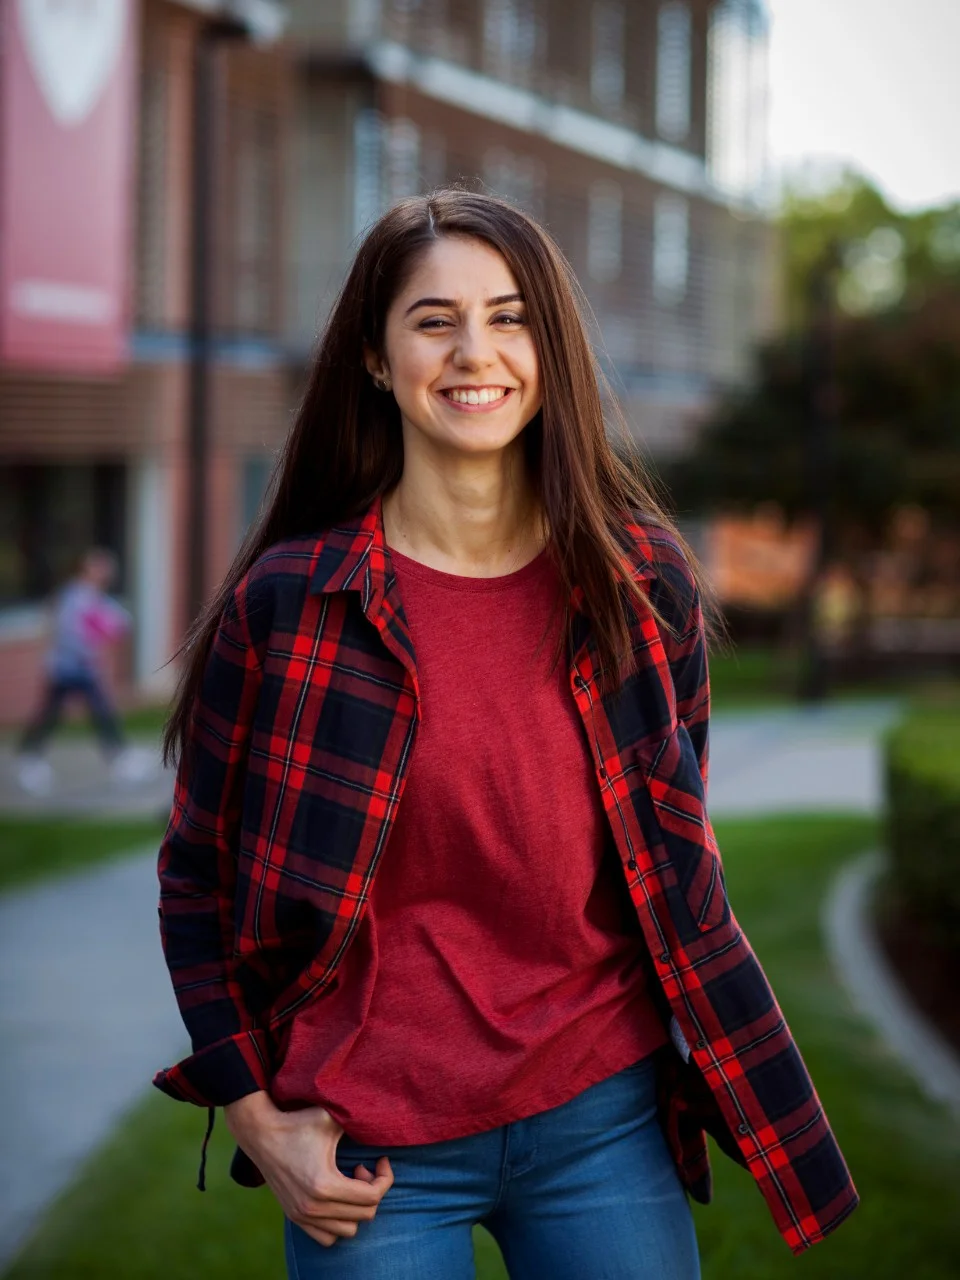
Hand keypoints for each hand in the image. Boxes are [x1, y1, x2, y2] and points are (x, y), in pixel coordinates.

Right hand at [224, 1092, 393, 1247]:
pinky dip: (339, 1222)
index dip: (385, 1178)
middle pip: (365, 1215)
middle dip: (372, 1190)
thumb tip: (383, 1121)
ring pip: (348, 1230)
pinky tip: (337, 1197)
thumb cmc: (298, 1123)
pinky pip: (327, 1237)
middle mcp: (313, 1207)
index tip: (381, 1160)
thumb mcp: (330, 1118)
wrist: (261, 1134)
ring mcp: (303, 1216)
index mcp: (325, 1185)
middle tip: (362, 1168)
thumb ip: (357, 1120)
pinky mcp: (295, 1217)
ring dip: (356, 1209)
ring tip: (349, 1183)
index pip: (372, 1198)